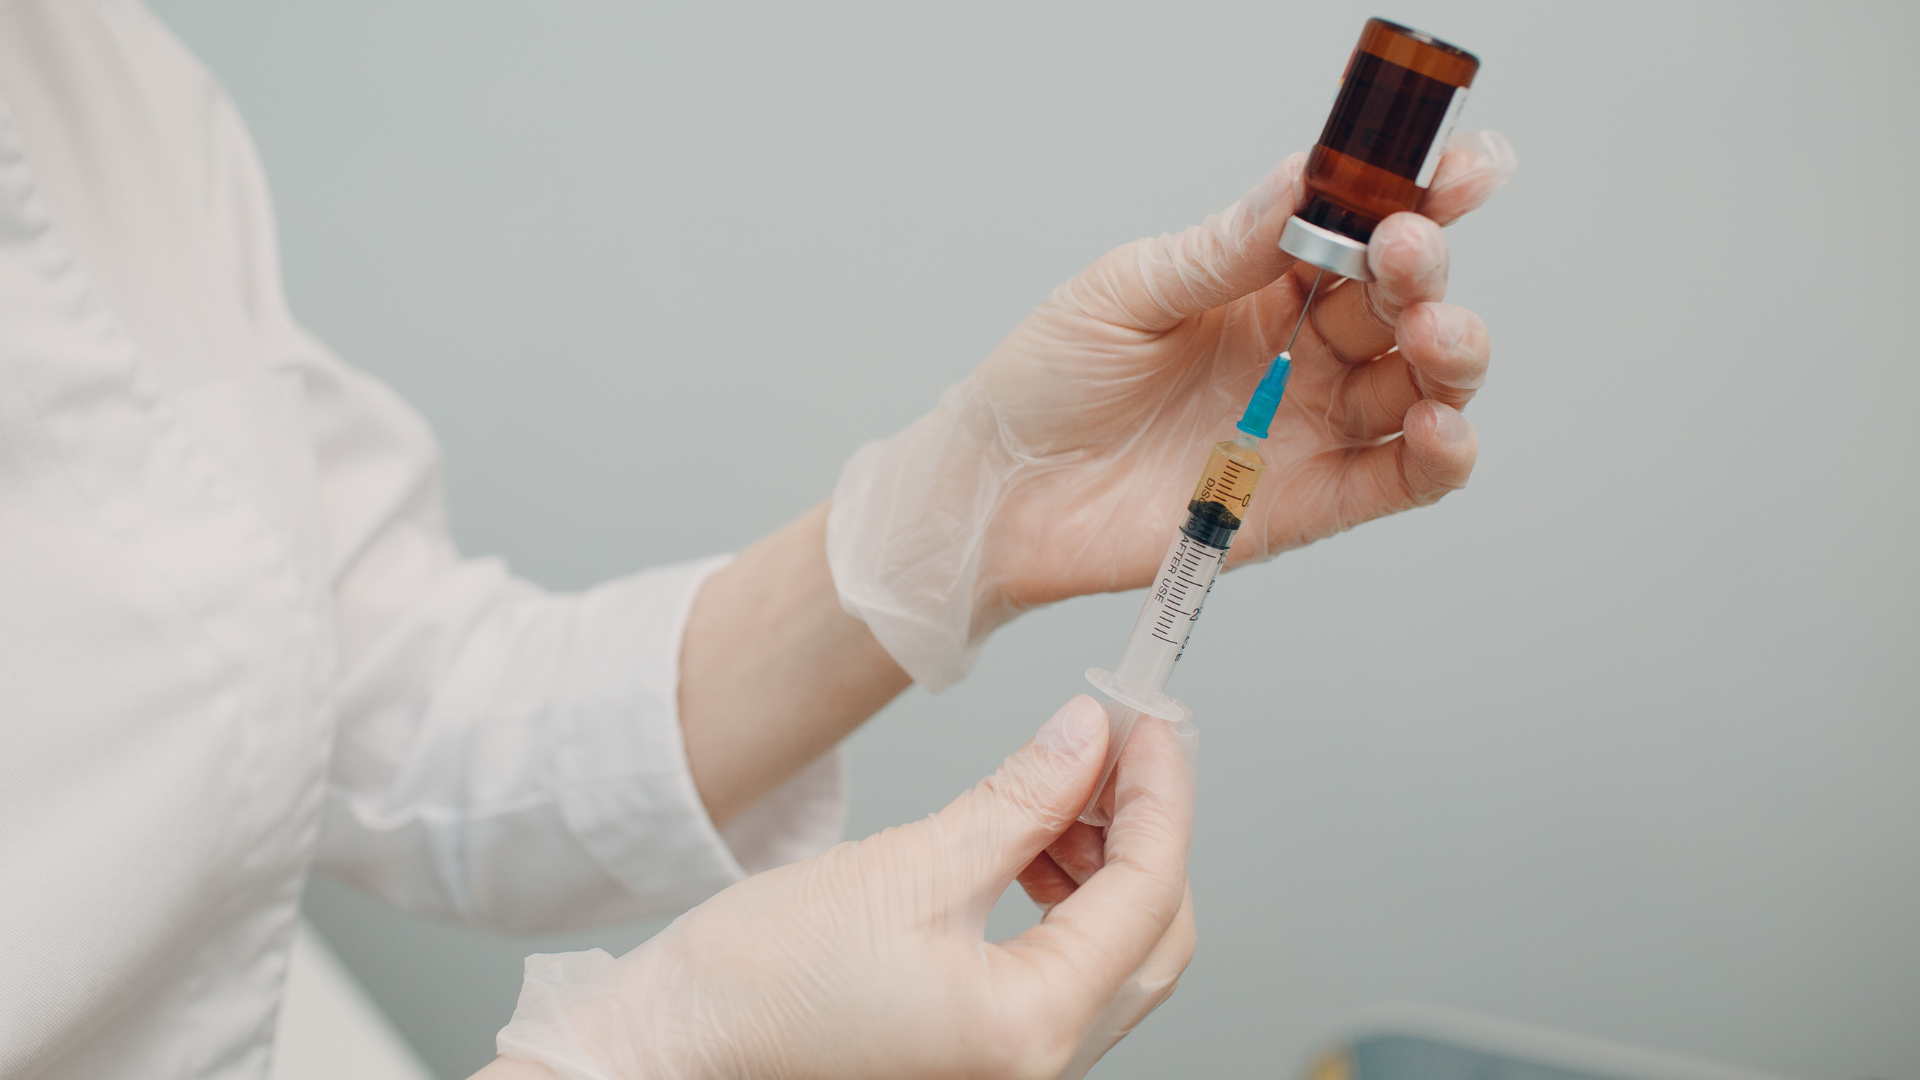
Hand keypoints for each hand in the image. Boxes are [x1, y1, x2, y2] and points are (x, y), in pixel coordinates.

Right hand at [486, 696, 1194, 1079]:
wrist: (679, 1047)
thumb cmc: (758, 985)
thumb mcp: (906, 865)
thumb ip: (1018, 800)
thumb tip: (1089, 738)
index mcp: (1029, 1031)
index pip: (1148, 895)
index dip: (1161, 795)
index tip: (1150, 722)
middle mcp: (1038, 1068)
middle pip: (1153, 937)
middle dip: (1143, 831)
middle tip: (1116, 746)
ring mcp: (1014, 1068)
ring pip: (1115, 956)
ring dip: (1104, 864)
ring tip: (1059, 791)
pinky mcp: (985, 1052)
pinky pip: (1066, 975)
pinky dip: (1067, 903)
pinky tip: (1027, 848)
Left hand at [980, 131, 1517, 608]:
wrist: (998, 490)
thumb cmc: (1049, 381)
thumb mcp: (1127, 291)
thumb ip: (1222, 250)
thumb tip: (1302, 182)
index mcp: (1262, 285)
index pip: (1361, 232)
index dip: (1419, 199)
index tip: (1462, 169)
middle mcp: (1300, 351)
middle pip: (1402, 304)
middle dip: (1424, 272)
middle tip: (1406, 253)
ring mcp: (1308, 426)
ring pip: (1422, 385)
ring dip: (1451, 353)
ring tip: (1431, 333)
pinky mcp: (1304, 503)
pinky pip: (1399, 479)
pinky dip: (1440, 453)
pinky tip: (1438, 424)